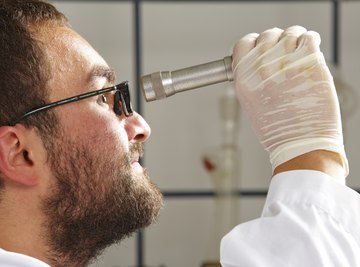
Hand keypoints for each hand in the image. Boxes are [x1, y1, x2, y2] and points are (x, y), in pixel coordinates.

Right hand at [232, 25, 347, 176]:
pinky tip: (310, 50)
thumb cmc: (278, 132)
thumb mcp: (251, 106)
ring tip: (299, 54)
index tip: (262, 46)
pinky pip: (309, 37)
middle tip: (284, 52)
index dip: (254, 43)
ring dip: (295, 40)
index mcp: (244, 79)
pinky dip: (311, 40)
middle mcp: (261, 68)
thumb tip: (261, 62)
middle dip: (276, 41)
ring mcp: (285, 63)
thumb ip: (252, 80)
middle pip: (267, 35)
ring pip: (289, 33)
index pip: (243, 44)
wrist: (301, 145)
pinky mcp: (309, 62)